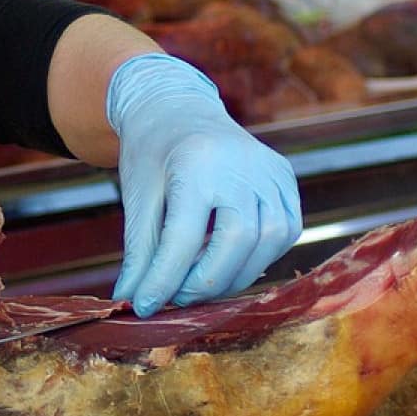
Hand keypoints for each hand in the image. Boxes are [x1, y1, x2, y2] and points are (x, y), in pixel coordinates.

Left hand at [107, 53, 301, 315]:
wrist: (177, 108)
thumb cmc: (152, 154)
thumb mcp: (137, 197)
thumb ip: (140, 251)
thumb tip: (131, 302)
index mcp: (196, 162)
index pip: (183, 237)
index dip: (163, 280)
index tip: (144, 307)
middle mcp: (243, 163)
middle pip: (236, 243)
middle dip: (204, 283)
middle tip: (176, 298)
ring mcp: (270, 169)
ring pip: (267, 242)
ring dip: (234, 275)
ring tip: (199, 282)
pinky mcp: (285, 178)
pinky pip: (284, 231)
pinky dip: (257, 256)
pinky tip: (227, 260)